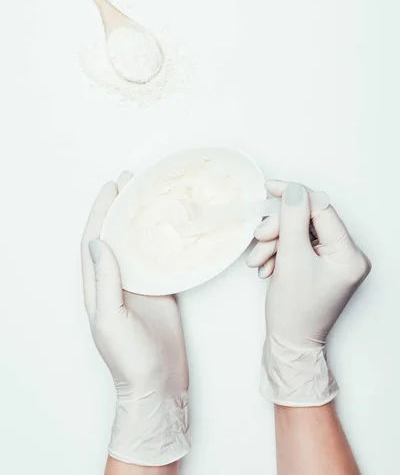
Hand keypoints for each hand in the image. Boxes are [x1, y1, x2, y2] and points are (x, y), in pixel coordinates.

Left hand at [81, 173, 189, 465]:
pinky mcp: (163, 292)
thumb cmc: (130, 361)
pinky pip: (162, 259)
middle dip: (121, 208)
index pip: (95, 241)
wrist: (158, 387)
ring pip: (139, 244)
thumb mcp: (110, 320)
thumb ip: (106, 281)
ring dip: (142, 219)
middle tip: (132, 181)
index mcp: (98, 288)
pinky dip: (164, 240)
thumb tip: (99, 243)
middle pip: (117, 236)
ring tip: (151, 194)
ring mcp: (141, 286)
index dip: (100, 213)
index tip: (111, 189)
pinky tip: (172, 226)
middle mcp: (117, 282)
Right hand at [248, 180, 370, 405]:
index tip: (270, 188)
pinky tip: (267, 266)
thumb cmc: (295, 311)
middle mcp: (346, 255)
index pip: (322, 209)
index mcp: (349, 254)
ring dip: (274, 242)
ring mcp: (332, 261)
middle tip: (260, 238)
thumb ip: (293, 220)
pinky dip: (278, 252)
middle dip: (280, 228)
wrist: (289, 345)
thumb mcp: (291, 260)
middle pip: (308, 220)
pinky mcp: (318, 265)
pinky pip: (297, 246)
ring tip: (260, 261)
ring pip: (299, 233)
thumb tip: (293, 190)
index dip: (294, 196)